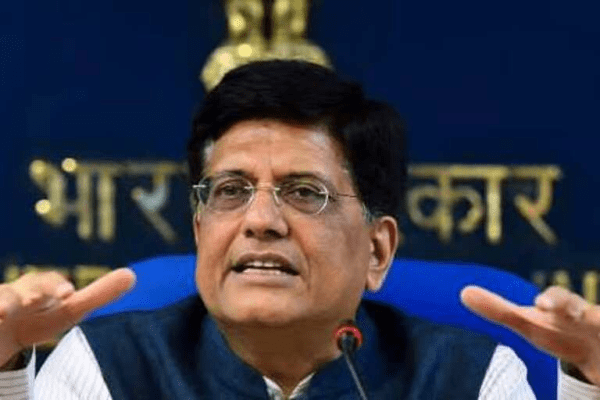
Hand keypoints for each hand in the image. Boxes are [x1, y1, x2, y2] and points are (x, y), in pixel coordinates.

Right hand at [0, 268, 135, 366]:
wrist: (1, 333)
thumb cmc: (39, 316)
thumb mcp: (68, 309)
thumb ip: (97, 295)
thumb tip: (132, 275)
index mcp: (39, 288)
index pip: (48, 284)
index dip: (57, 288)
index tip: (68, 294)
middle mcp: (14, 294)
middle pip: (17, 290)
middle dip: (27, 293)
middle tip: (34, 299)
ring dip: (0, 304)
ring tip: (2, 313)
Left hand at [461, 285, 599, 385]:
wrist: (596, 348)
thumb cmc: (557, 330)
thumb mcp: (529, 323)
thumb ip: (499, 310)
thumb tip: (463, 292)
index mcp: (565, 309)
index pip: (561, 298)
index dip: (552, 300)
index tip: (540, 305)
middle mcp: (590, 319)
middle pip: (591, 312)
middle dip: (578, 309)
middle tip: (575, 315)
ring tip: (591, 324)